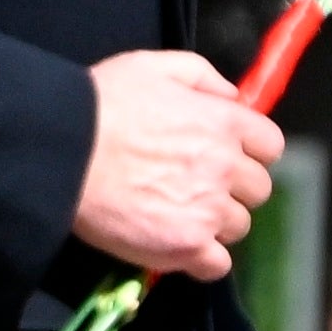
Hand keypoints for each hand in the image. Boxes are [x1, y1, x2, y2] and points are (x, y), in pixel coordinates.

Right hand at [67, 49, 280, 281]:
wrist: (61, 151)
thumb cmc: (100, 104)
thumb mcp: (151, 65)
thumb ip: (201, 76)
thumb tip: (231, 97)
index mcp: (224, 123)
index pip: (270, 145)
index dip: (248, 150)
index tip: (224, 154)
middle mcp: (226, 167)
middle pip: (258, 189)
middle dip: (232, 188)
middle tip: (195, 186)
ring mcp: (208, 210)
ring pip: (237, 226)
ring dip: (215, 222)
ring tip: (178, 215)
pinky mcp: (185, 246)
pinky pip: (217, 265)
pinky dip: (202, 260)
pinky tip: (178, 246)